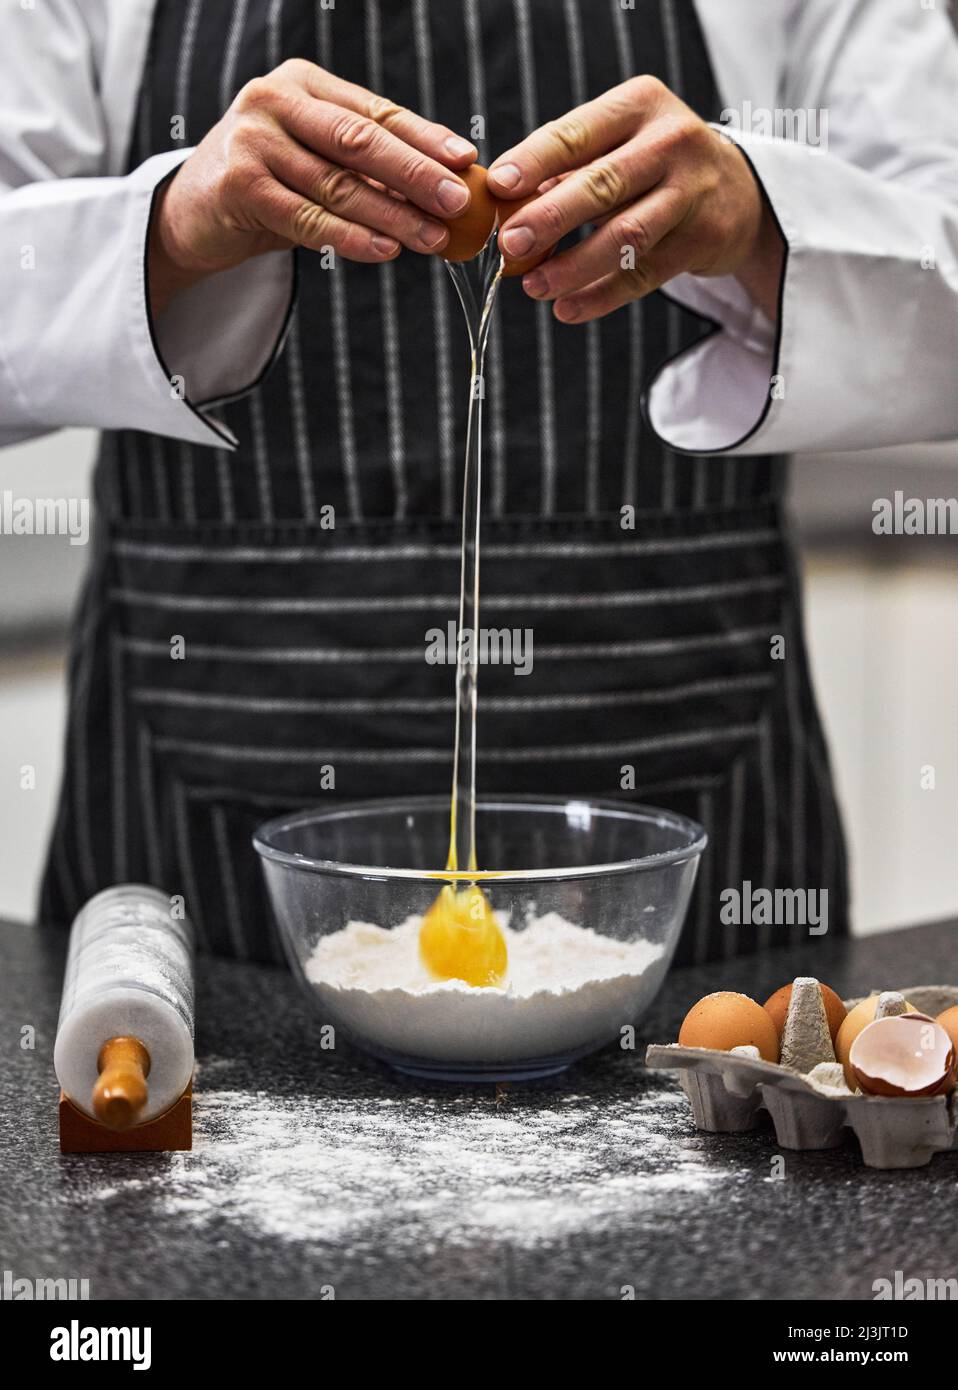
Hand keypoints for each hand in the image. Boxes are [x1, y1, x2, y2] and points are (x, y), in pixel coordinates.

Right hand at [148, 58, 476, 315]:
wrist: (193, 213)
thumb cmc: (268, 186)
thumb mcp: (315, 162)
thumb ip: (364, 169)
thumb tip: (441, 191)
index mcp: (303, 84)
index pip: (375, 111)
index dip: (424, 137)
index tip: (464, 161)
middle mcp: (275, 101)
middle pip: (360, 141)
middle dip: (415, 173)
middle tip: (456, 201)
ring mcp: (253, 141)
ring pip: (338, 184)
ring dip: (391, 215)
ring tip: (432, 238)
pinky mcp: (239, 186)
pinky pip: (307, 218)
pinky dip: (349, 237)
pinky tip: (385, 250)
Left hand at [487, 76, 783, 322]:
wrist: (738, 190)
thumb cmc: (654, 163)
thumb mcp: (618, 142)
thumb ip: (568, 165)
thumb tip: (505, 203)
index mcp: (639, 105)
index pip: (577, 132)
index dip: (534, 160)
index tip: (498, 185)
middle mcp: (671, 142)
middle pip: (602, 184)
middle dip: (550, 217)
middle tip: (509, 245)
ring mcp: (691, 192)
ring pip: (625, 235)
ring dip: (573, 266)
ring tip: (533, 287)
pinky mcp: (701, 239)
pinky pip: (643, 275)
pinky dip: (601, 296)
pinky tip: (567, 308)